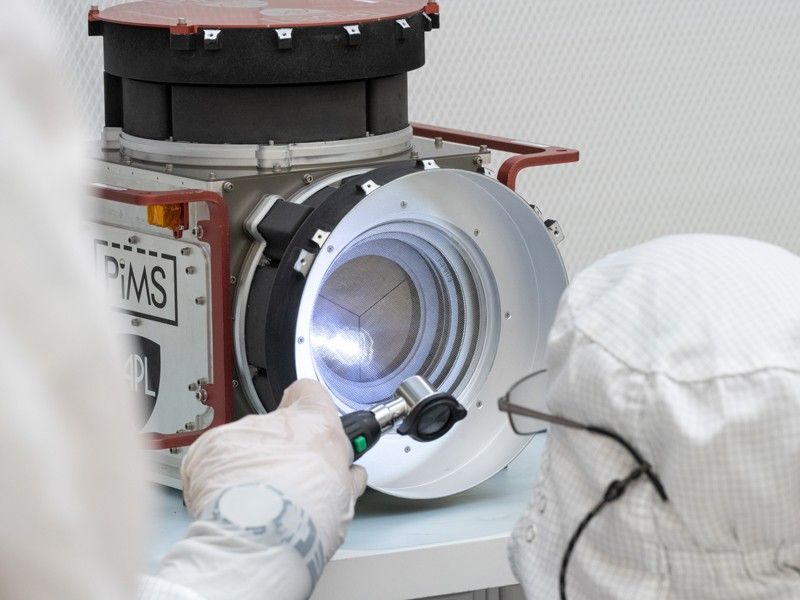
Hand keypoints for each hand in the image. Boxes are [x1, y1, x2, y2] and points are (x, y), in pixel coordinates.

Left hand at [181, 379, 367, 562]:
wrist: (261, 534)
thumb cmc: (306, 516)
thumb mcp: (344, 495)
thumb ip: (344, 475)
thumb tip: (348, 476)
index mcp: (314, 424)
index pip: (309, 392)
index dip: (307, 408)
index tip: (308, 426)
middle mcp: (275, 421)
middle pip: (273, 427)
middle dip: (276, 451)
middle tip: (281, 485)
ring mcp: (238, 432)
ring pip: (242, 445)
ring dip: (246, 467)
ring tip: (253, 503)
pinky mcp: (206, 450)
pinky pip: (211, 460)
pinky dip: (216, 479)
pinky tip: (229, 503)